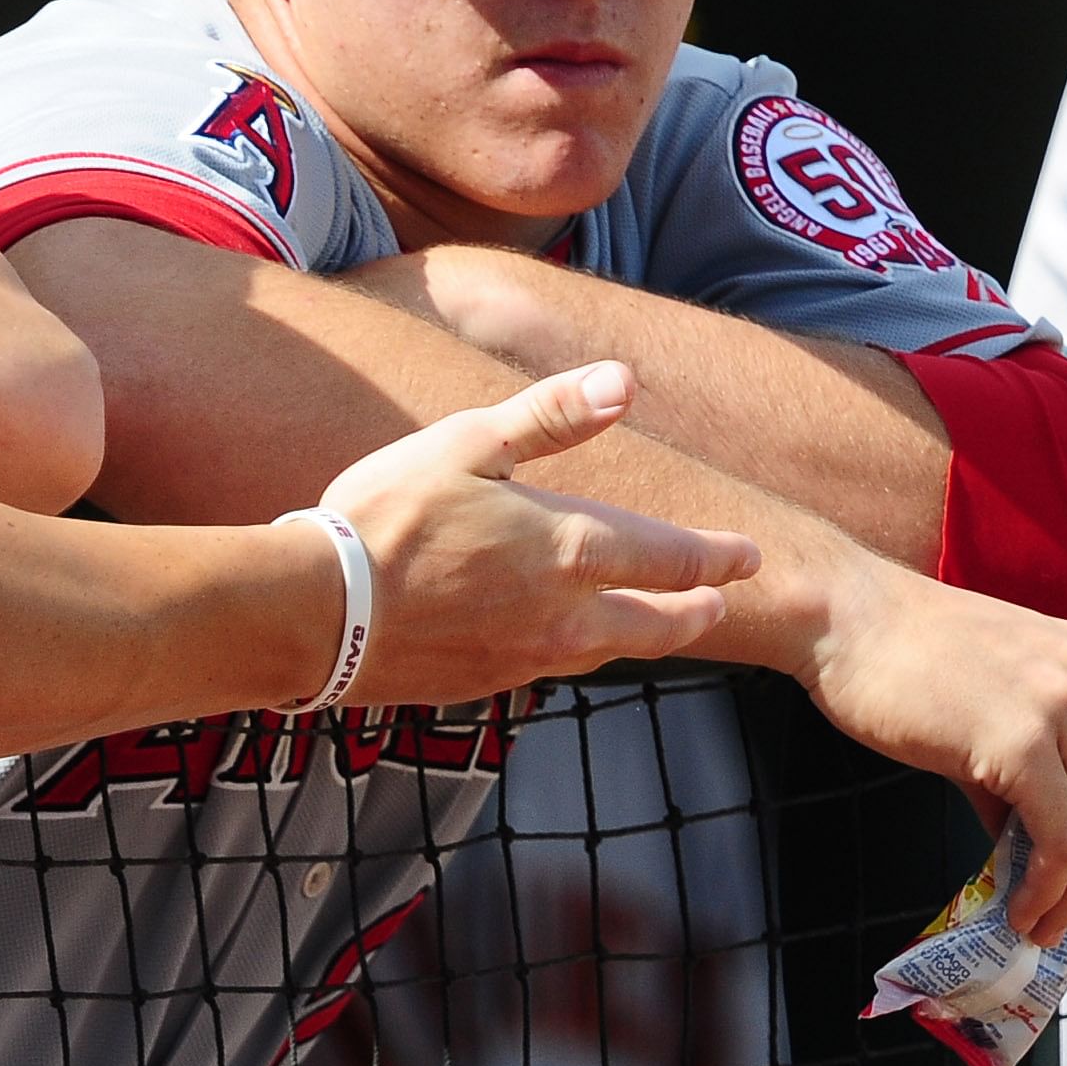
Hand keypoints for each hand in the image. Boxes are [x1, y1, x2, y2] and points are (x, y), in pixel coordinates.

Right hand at [321, 360, 761, 707]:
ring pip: (606, 650)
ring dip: (640, 635)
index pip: (670, 558)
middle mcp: (564, 615)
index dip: (717, 557)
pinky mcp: (483, 684)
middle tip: (720, 602)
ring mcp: (525, 658)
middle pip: (656, 623)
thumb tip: (623, 380)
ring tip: (651, 624)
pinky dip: (572, 652)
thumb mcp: (466, 444)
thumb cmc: (385, 517)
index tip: (750, 557)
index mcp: (569, 549)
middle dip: (696, 610)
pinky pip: (548, 668)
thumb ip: (549, 416)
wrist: (315, 613)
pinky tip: (556, 644)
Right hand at [799, 565, 1066, 940]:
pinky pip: (1061, 839)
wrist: (843, 618)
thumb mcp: (999, 687)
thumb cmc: (903, 650)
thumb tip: (1033, 846)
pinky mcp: (1016, 744)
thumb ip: (1032, 755)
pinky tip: (1020, 906)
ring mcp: (1058, 708)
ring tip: (1043, 920)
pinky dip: (1048, 888)